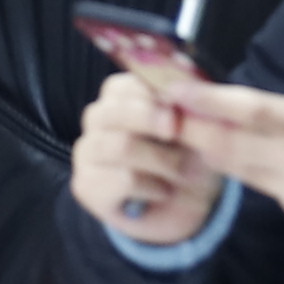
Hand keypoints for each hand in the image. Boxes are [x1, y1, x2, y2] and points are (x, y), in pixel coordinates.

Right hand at [69, 61, 223, 243]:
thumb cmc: (190, 156)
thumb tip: (183, 78)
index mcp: (120, 97)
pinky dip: (152, 187)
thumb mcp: (198, 127)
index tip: (177, 107)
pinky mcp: (85, 186)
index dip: (151, 95)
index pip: (122, 86)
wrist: (186, 206)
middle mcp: (97, 120)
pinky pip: (122, 180)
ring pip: (119, 146)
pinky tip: (162, 191)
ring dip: (159, 160)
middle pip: (114, 112)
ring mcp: (87, 153)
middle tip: (175, 132)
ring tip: (180, 170)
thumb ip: (187, 102)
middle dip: (151, 121)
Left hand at [164, 77, 283, 245]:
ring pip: (244, 172)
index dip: (208, 100)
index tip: (176, 89)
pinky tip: (251, 165)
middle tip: (166, 115)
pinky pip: (273, 194)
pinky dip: (259, 177)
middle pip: (232, 144)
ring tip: (192, 136)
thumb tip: (269, 118)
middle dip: (194, 130)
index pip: (249, 109)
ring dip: (216, 154)